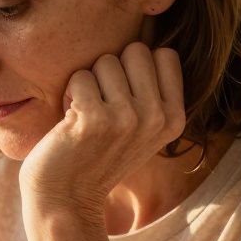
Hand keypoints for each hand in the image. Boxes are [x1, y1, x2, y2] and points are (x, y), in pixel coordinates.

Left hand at [19, 42, 186, 218]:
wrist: (65, 200)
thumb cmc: (95, 157)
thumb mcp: (140, 128)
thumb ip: (152, 92)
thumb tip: (152, 40)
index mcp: (174, 118)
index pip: (164, 54)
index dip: (135, 69)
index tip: (121, 100)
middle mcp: (157, 118)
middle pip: (136, 50)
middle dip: (110, 72)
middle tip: (99, 107)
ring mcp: (128, 119)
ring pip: (105, 61)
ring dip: (87, 84)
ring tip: (84, 117)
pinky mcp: (95, 120)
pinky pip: (79, 76)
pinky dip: (68, 95)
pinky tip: (69, 122)